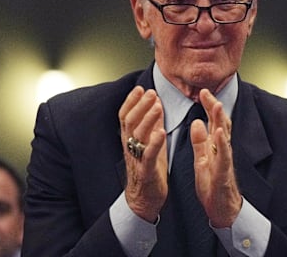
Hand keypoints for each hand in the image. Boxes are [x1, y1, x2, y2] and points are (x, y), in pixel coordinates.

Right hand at [118, 86, 167, 222]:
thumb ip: (152, 124)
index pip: (125, 115)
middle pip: (130, 121)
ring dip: (147, 118)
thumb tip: (156, 103)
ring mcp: (137, 158)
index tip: (140, 88)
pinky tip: (161, 131)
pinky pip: (148, 154)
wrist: (144, 198)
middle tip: (150, 92)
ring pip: (138, 134)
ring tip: (156, 105)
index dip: (131, 101)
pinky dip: (154, 142)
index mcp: (129, 138)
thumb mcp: (149, 142)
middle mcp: (130, 145)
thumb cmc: (148, 167)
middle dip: (140, 105)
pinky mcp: (147, 170)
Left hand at [191, 88, 241, 227]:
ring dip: (220, 120)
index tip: (202, 91)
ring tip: (216, 105)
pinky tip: (217, 132)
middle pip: (219, 124)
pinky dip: (221, 143)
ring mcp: (223, 160)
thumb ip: (199, 141)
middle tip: (206, 92)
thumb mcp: (201, 158)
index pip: (212, 121)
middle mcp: (220, 149)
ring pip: (224, 137)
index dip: (208, 106)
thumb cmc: (211, 182)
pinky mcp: (223, 172)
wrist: (220, 207)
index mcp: (214, 145)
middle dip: (213, 107)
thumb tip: (197, 120)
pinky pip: (223, 156)